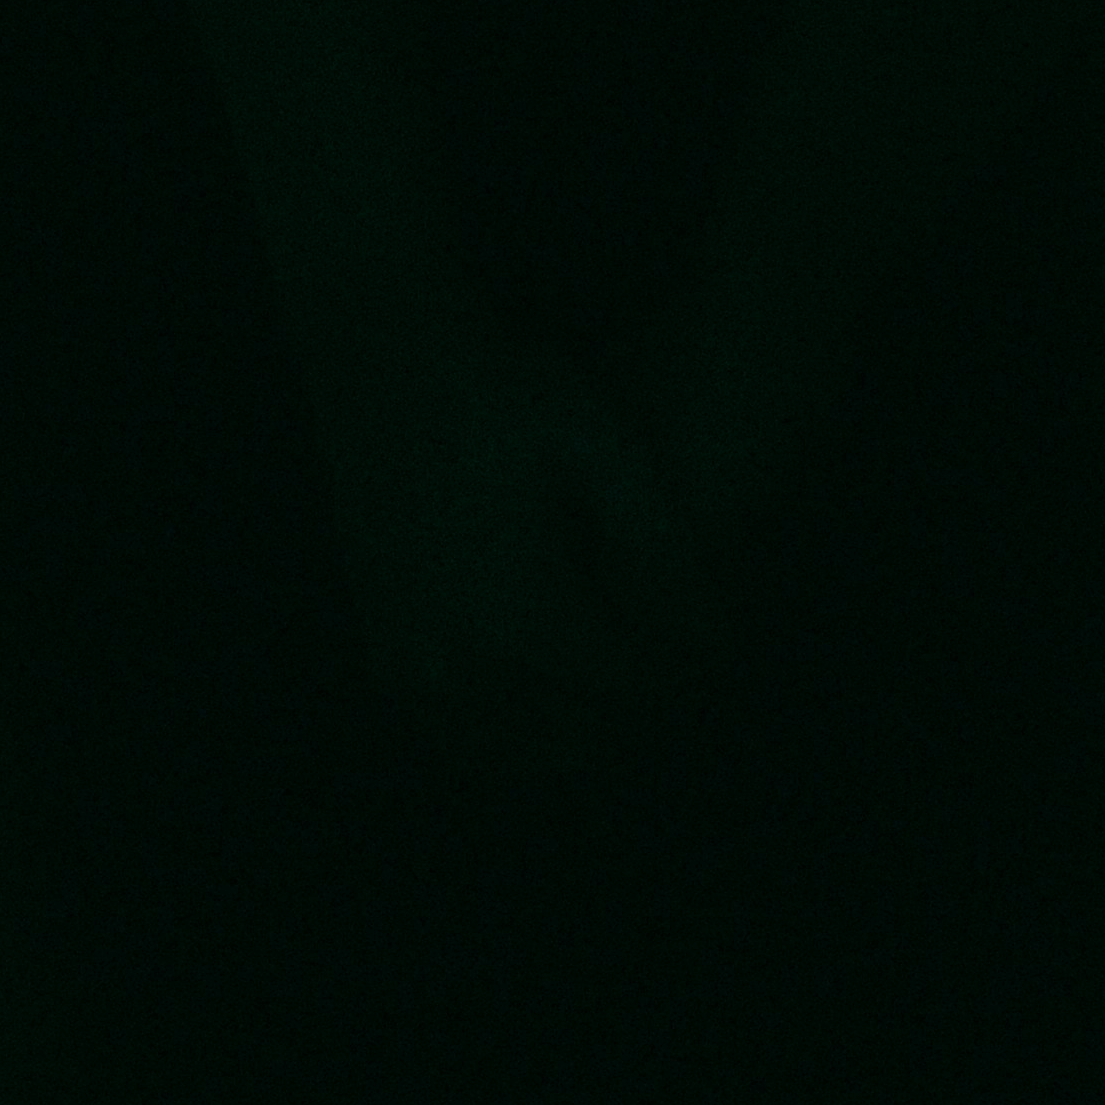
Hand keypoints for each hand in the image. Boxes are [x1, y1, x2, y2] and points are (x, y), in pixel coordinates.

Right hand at [312, 325, 701, 771]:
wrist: (379, 352)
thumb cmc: (506, 384)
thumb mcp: (603, 445)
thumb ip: (663, 551)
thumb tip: (721, 641)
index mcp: (523, 616)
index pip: (634, 690)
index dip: (692, 674)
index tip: (725, 647)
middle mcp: (459, 662)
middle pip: (578, 740)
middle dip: (640, 715)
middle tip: (682, 663)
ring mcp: (409, 663)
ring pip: (513, 752)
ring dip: (578, 735)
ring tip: (630, 674)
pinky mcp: (382, 649)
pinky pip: (457, 732)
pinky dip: (512, 732)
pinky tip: (553, 690)